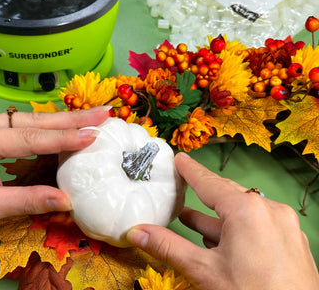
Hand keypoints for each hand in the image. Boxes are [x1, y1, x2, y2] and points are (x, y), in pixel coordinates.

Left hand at [0, 107, 108, 231]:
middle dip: (72, 118)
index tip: (93, 135)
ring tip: (94, 116)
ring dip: (63, 119)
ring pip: (30, 118)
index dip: (64, 138)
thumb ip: (28, 201)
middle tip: (104, 113)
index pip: (29, 138)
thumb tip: (67, 199)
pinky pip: (22, 122)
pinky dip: (47, 124)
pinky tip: (68, 122)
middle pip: (33, 120)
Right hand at [127, 152, 318, 288]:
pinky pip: (258, 225)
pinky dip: (237, 229)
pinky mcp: (291, 242)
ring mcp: (284, 226)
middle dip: (202, 194)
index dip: (190, 171)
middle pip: (227, 194)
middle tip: (182, 185)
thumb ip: (168, 247)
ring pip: (242, 213)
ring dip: (216, 217)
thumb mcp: (203, 270)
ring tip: (191, 218)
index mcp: (246, 210)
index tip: (180, 160)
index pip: (209, 183)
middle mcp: (269, 210)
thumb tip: (138, 232)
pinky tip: (220, 241)